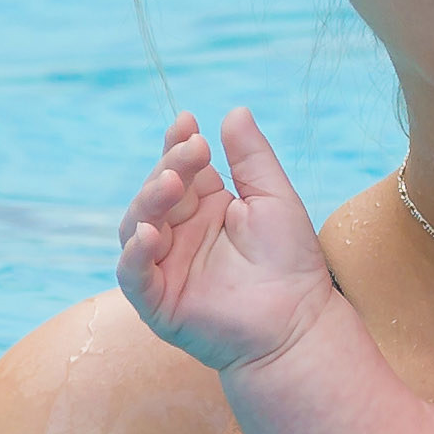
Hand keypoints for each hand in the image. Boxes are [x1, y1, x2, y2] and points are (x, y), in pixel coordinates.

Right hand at [114, 108, 337, 373]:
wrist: (299, 323)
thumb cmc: (291, 262)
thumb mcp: (274, 199)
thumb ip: (251, 158)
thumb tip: (234, 110)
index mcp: (203, 207)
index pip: (179, 168)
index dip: (178, 145)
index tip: (188, 122)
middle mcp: (178, 233)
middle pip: (154, 193)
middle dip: (168, 168)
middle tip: (191, 152)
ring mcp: (164, 266)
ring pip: (135, 227)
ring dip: (148, 203)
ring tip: (171, 185)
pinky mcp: (157, 302)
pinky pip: (133, 276)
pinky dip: (135, 254)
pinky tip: (150, 235)